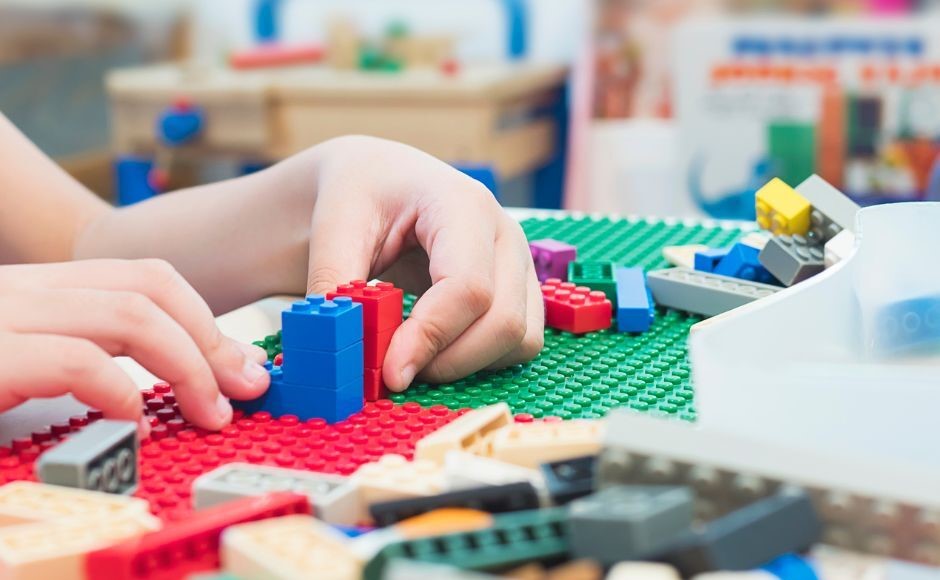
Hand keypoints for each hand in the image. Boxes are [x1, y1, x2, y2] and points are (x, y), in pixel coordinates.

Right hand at [0, 259, 268, 435]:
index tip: (241, 364)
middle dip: (212, 341)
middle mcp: (22, 290)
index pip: (142, 279)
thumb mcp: (25, 370)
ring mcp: (4, 318)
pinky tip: (137, 429)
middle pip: (147, 288)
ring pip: (129, 316)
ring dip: (189, 368)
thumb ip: (89, 362)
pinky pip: (80, 362)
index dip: (204, 319)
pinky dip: (124, 396)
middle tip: (246, 388)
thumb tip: (174, 391)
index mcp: (37, 291)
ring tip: (210, 413)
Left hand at [304, 136, 543, 390]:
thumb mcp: (335, 227)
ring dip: (466, 364)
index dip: (431, 338)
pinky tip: (436, 349)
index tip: (390, 373)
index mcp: (463, 205)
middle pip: (503, 321)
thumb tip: (336, 344)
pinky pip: (520, 343)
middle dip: (448, 361)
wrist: (382, 179)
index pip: (468, 287)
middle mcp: (505, 234)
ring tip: (412, 355)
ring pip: (519, 339)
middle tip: (393, 371)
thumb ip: (335, 284)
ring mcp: (520, 263)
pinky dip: (480, 361)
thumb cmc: (362, 194)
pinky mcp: (520, 290)